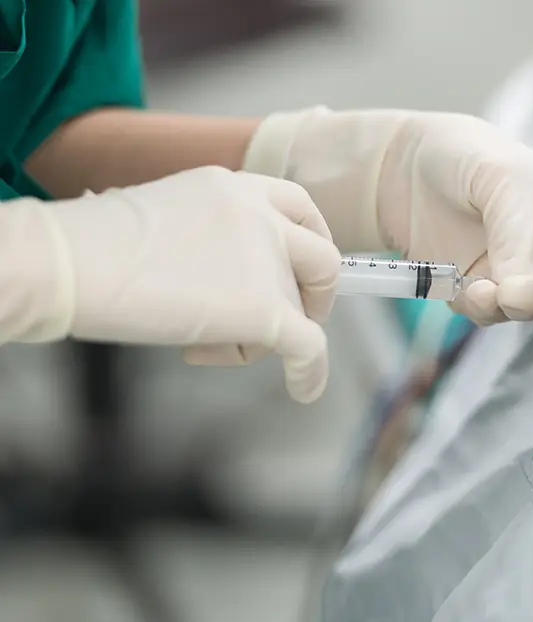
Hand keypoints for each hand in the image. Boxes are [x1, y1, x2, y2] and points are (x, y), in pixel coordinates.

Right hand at [7, 167, 339, 402]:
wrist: (69, 263)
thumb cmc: (95, 248)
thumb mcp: (170, 219)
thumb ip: (214, 237)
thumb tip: (230, 280)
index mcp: (235, 187)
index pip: (299, 206)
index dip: (312, 240)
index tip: (302, 268)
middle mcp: (260, 215)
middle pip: (320, 257)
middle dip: (313, 294)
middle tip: (288, 318)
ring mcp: (266, 260)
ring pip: (300, 310)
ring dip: (266, 337)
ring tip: (204, 344)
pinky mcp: (264, 308)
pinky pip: (309, 346)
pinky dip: (310, 371)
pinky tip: (304, 388)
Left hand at [244, 108, 532, 325]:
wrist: (405, 168)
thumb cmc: (469, 157)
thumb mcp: (502, 183)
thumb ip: (518, 240)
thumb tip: (526, 297)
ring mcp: (523, 275)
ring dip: (518, 305)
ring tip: (490, 289)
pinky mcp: (484, 291)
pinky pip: (492, 315)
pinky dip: (483, 307)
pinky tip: (466, 289)